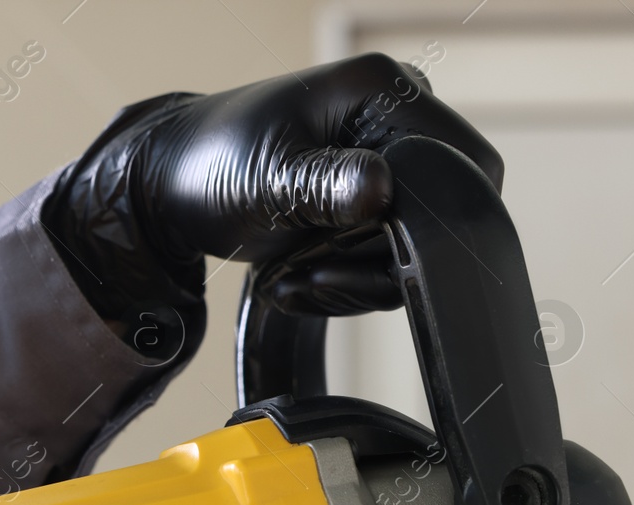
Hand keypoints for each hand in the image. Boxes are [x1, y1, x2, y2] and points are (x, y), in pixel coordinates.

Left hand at [137, 52, 501, 265]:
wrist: (172, 189)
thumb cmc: (210, 165)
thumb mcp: (265, 177)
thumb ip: (325, 185)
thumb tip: (381, 191)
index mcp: (384, 90)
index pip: (461, 163)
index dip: (428, 220)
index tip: (351, 249)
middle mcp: (399, 122)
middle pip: (440, 216)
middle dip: (375, 262)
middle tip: (306, 272)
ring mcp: (388, 165)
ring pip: (412, 252)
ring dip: (351, 282)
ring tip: (290, 278)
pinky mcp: (370, 207)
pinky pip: (384, 265)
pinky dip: (342, 285)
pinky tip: (295, 281)